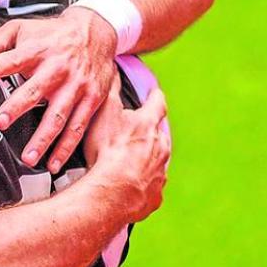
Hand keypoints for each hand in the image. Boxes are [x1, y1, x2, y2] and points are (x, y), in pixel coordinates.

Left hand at [0, 7, 118, 171]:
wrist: (97, 31)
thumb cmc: (52, 34)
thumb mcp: (23, 28)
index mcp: (38, 50)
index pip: (14, 58)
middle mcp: (58, 69)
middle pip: (36, 90)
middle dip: (17, 107)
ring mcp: (76, 87)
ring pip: (59, 116)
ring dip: (43, 139)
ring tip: (27, 158)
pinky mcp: (91, 100)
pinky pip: (78, 127)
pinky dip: (67, 147)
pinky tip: (53, 163)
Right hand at [84, 88, 170, 223]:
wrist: (113, 192)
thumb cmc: (108, 150)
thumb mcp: (104, 113)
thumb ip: (111, 91)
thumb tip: (113, 71)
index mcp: (149, 125)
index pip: (157, 103)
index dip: (154, 96)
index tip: (153, 93)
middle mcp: (161, 147)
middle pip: (159, 135)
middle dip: (149, 132)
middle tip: (133, 133)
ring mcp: (160, 173)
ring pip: (157, 161)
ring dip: (145, 159)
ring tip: (125, 163)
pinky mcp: (155, 195)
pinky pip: (150, 186)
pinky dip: (141, 184)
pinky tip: (126, 185)